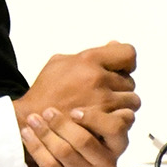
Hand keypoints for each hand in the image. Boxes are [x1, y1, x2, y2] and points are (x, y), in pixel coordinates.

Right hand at [14, 41, 139, 152]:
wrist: (34, 119)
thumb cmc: (46, 90)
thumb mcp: (60, 62)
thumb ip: (90, 54)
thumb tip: (114, 45)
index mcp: (88, 60)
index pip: (127, 54)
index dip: (126, 63)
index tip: (119, 70)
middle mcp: (98, 78)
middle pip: (130, 81)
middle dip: (119, 87)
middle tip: (103, 93)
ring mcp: (103, 101)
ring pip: (132, 101)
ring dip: (122, 104)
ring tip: (105, 108)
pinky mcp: (105, 122)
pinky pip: (128, 117)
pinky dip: (121, 119)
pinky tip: (108, 119)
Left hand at [22, 108, 121, 166]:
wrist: (51, 154)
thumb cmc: (71, 129)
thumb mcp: (85, 114)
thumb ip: (93, 99)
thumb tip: (100, 74)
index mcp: (116, 143)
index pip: (116, 129)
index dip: (95, 118)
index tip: (74, 110)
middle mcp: (106, 162)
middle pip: (84, 141)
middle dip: (61, 124)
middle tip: (47, 111)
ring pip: (65, 152)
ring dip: (45, 133)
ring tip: (32, 119)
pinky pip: (50, 165)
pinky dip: (36, 147)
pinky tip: (27, 134)